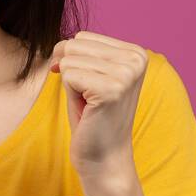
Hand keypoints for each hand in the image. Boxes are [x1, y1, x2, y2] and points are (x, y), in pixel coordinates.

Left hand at [49, 31, 146, 179]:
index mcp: (136, 52)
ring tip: (90, 104)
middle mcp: (136, 59)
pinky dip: (71, 95)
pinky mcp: (112, 89)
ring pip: (69, 60)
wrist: (104, 158)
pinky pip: (68, 75)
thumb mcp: (91, 75)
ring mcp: (126, 73)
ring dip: (71, 85)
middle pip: (74, 45)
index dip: (74, 61)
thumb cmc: (93, 118)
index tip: (90, 86)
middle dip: (71, 72)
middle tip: (90, 98)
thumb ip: (81, 53)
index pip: (83, 37)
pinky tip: (89, 110)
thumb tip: (59, 45)